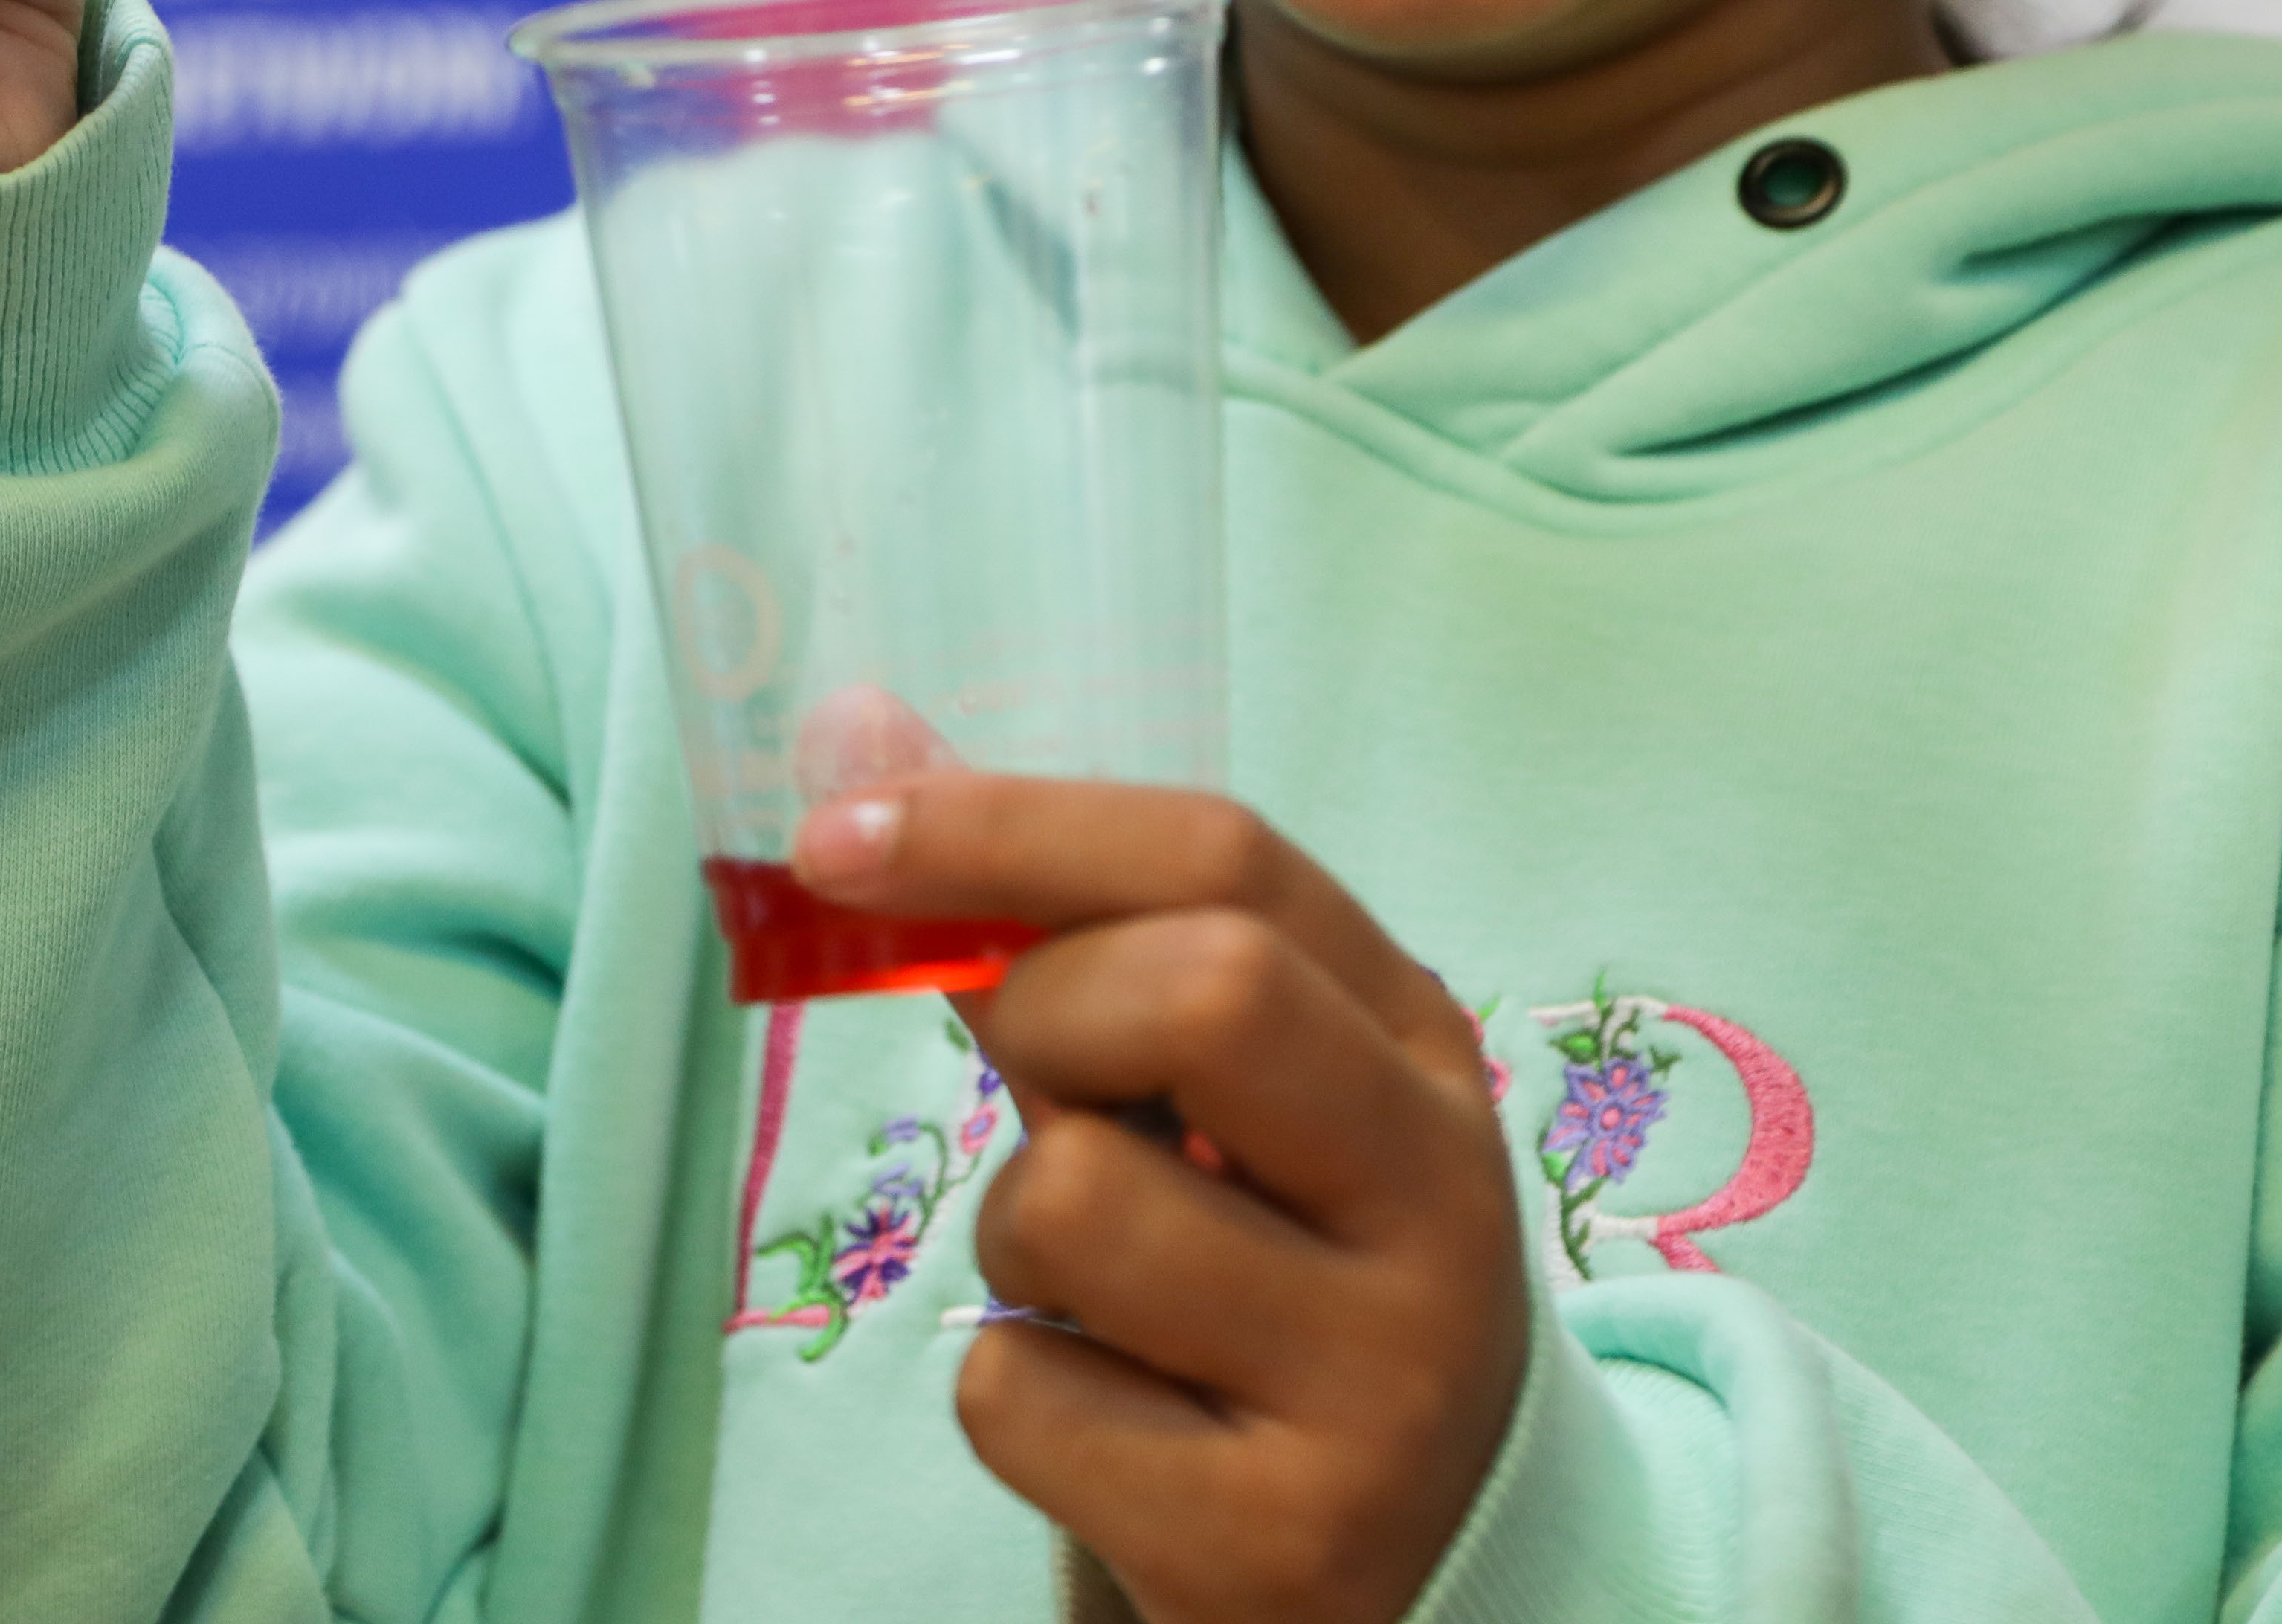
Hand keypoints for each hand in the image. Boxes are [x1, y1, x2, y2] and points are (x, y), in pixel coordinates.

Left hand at [792, 778, 1527, 1623]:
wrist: (1406, 1557)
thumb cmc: (1265, 1271)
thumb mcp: (1213, 1097)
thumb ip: (1060, 929)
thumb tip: (852, 739)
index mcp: (1419, 1048)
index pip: (1230, 860)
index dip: (1014, 823)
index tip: (841, 829)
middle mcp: (1440, 1199)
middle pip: (1206, 992)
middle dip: (1048, 1015)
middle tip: (1042, 1094)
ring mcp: (1380, 1380)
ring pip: (1075, 1203)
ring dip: (1017, 1236)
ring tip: (1102, 1293)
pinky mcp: (1282, 1542)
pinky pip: (1019, 1394)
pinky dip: (1016, 1392)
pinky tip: (1119, 1423)